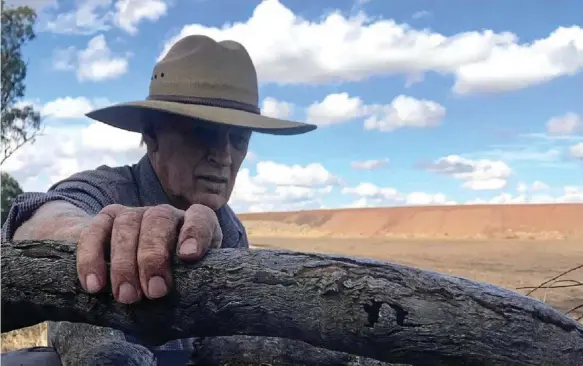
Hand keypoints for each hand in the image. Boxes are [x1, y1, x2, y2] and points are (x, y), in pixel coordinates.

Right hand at [76, 204, 221, 303]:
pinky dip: (91, 259)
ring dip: (124, 263)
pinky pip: (94, 231)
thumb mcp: (184, 281)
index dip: (196, 233)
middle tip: (154, 292)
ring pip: (127, 225)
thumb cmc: (166, 277)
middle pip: (159, 220)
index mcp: (192, 225)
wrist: (125, 260)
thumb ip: (189, 287)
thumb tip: (186, 313)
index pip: (200, 218)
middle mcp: (164, 214)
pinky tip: (94, 285)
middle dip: (154, 257)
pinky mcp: (105, 218)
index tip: (189, 256)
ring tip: (126, 297)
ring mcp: (133, 213)